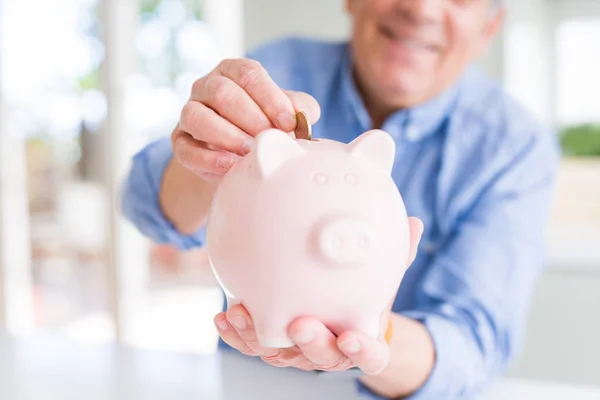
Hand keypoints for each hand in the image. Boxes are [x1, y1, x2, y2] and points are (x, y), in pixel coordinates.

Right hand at [172, 58, 320, 183]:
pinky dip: (208, 159)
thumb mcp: (284, 114)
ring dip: (226, 135)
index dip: (270, 97)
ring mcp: (189, 113)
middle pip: (222, 92)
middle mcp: (206, 86)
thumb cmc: (264, 127)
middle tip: (269, 138)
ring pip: (196, 116)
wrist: (236, 157)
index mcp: (233, 72)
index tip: (289, 122)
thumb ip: (298, 109)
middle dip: (250, 117)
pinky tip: (230, 165)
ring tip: (250, 152)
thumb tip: (304, 114)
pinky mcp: (180, 142)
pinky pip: (186, 148)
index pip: (248, 73)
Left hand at [214, 217, 423, 374]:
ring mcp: (298, 350)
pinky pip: (252, 343)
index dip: (363, 352)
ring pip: (279, 354)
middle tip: (299, 324)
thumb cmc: (362, 291)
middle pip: (322, 358)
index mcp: (362, 336)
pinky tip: (223, 315)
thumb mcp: (383, 273)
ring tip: (241, 313)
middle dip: (310, 343)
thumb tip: (414, 224)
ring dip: (258, 337)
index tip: (353, 337)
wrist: (340, 307)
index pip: (371, 356)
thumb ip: (398, 252)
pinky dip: (236, 333)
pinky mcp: (272, 342)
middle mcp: (330, 349)